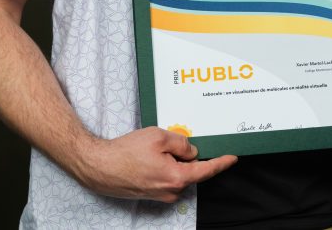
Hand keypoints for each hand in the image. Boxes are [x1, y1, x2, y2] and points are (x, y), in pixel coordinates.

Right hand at [76, 127, 236, 202]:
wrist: (98, 166)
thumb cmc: (126, 152)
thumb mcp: (159, 137)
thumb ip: (182, 143)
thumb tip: (192, 151)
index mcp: (177, 177)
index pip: (207, 170)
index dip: (221, 163)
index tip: (232, 158)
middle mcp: (171, 191)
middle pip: (191, 171)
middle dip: (186, 156)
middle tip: (169, 143)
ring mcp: (160, 195)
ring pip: (177, 174)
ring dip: (172, 161)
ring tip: (151, 150)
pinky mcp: (150, 194)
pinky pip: (165, 178)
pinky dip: (163, 167)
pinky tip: (147, 157)